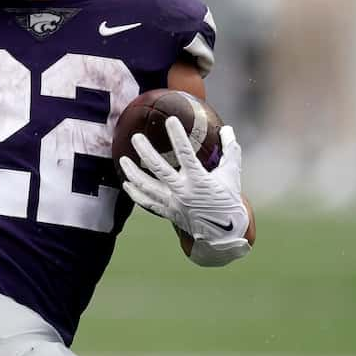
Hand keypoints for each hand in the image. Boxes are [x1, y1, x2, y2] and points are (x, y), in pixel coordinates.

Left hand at [119, 117, 248, 243]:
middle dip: (145, 151)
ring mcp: (173, 203)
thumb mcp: (232, 175)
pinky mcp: (168, 212)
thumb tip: (227, 128)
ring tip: (123, 159)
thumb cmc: (228, 200)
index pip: (186, 154)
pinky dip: (135, 194)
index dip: (178, 136)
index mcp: (200, 180)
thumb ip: (230, 150)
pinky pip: (147, 203)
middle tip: (135, 137)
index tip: (170, 120)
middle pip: (159, 169)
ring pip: (147, 187)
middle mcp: (183, 191)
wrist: (224, 235)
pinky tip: (126, 183)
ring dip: (133, 173)